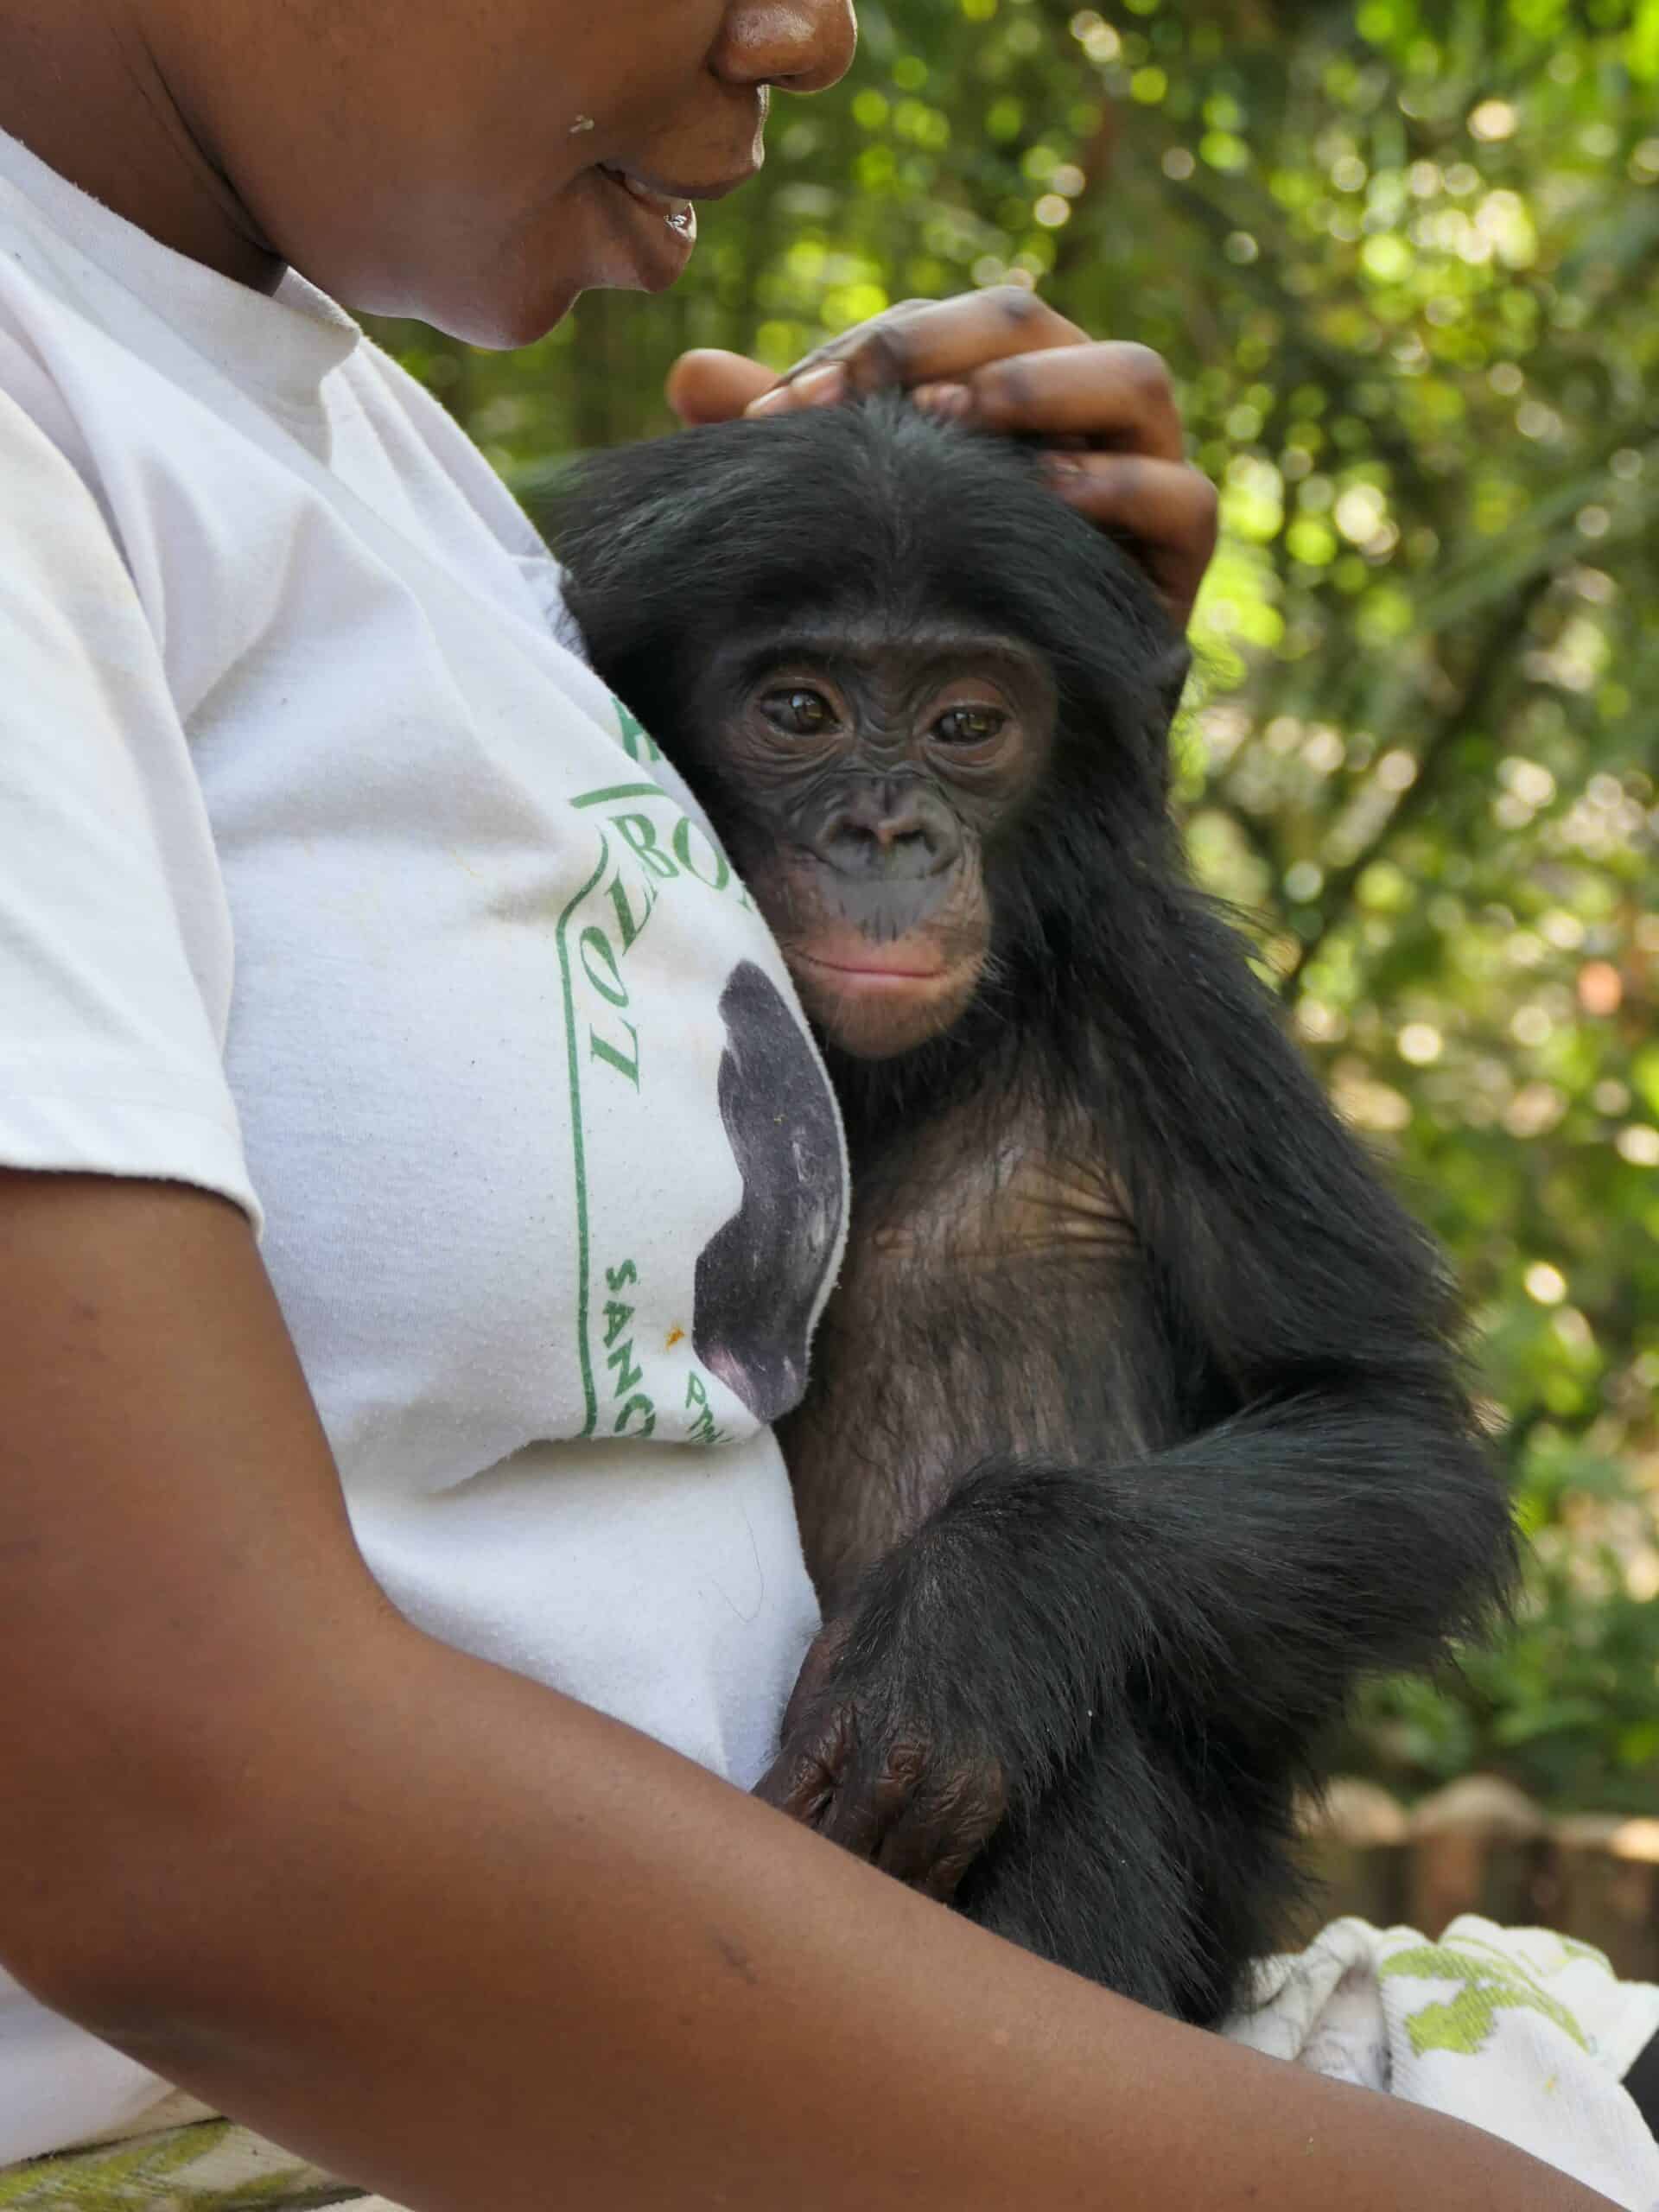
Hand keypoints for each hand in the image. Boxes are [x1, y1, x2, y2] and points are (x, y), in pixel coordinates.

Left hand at [665, 290, 1218, 630]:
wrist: (1003, 763)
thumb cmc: (916, 622)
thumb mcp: (841, 529)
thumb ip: (786, 453)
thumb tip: (687, 373)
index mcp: (999, 397)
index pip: (941, 330)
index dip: (862, 351)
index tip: (777, 409)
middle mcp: (1078, 423)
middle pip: (1034, 322)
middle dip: (940, 347)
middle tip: (855, 398)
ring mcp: (1141, 484)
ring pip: (1136, 378)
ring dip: (1043, 385)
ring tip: (956, 422)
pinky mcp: (1178, 565)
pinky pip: (1182, 499)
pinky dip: (1119, 487)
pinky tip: (1043, 498)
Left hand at [754, 1613, 1009, 1903]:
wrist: (962, 1606)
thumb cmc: (877, 1646)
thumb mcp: (819, 1680)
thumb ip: (797, 1751)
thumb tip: (771, 1821)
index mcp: (837, 1729)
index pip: (782, 1822)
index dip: (761, 1857)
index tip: (750, 1878)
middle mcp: (894, 1764)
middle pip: (836, 1863)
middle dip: (811, 1888)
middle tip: (792, 1908)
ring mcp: (944, 1787)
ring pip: (889, 1883)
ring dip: (864, 1901)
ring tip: (841, 1912)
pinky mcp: (984, 1803)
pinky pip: (940, 1879)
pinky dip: (912, 1894)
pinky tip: (892, 1900)